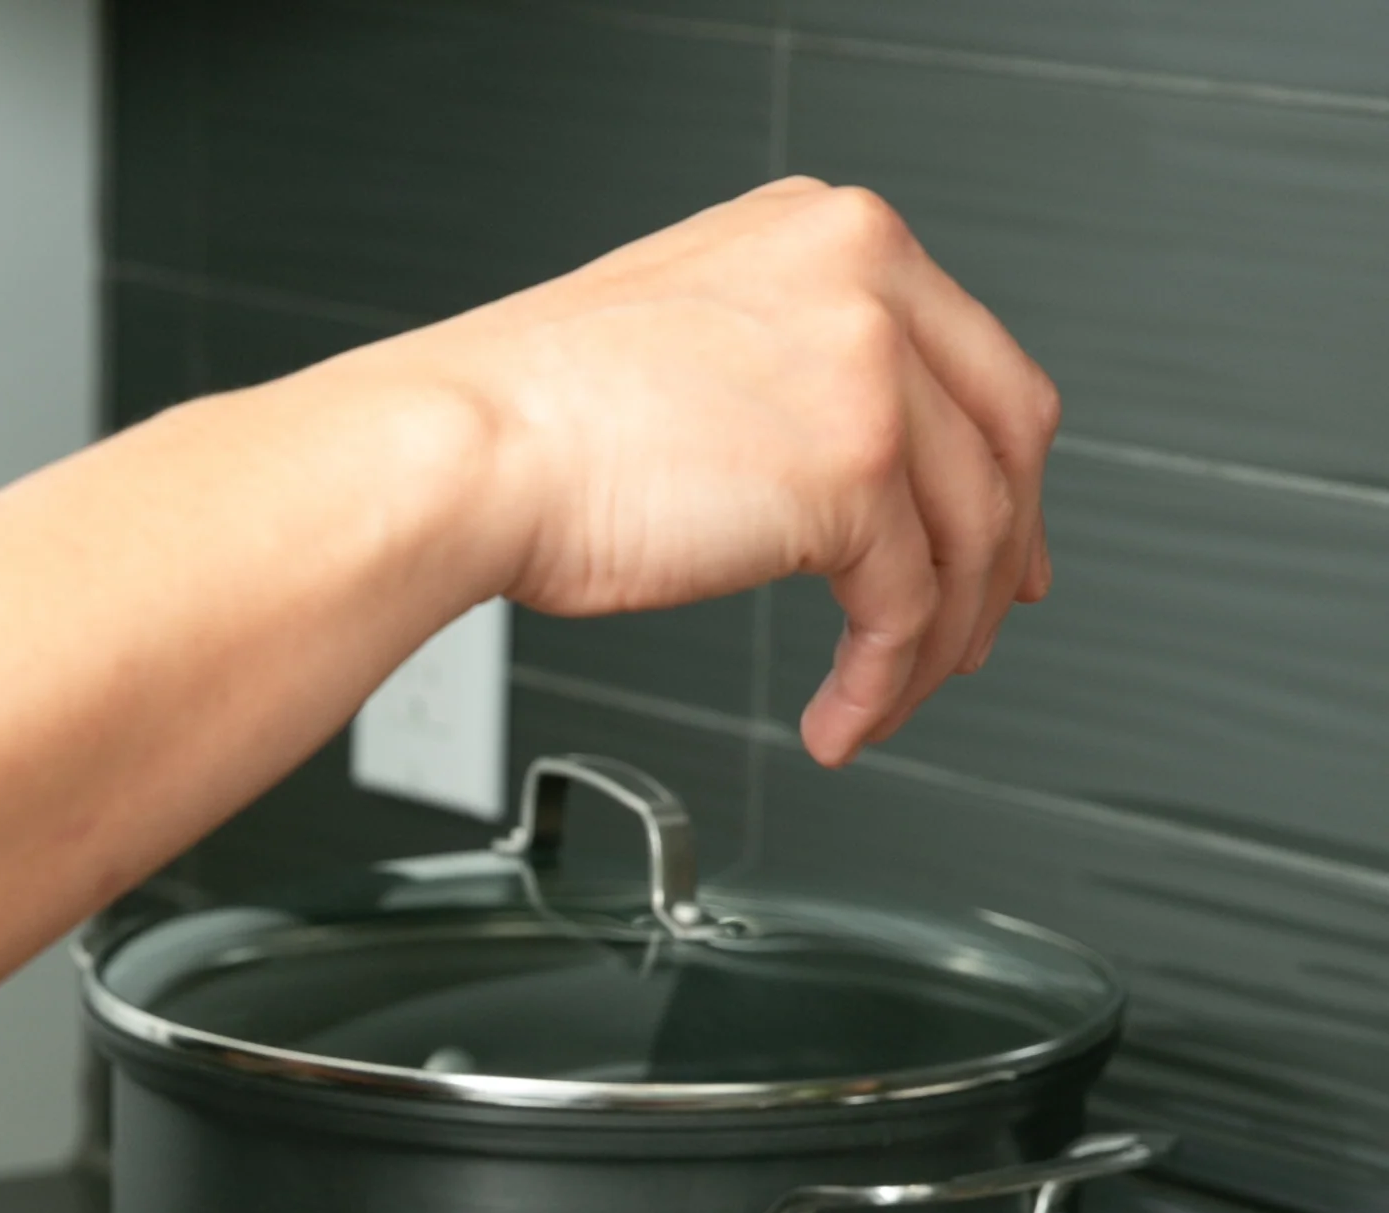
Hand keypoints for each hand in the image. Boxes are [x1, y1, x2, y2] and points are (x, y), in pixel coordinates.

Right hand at [399, 176, 1059, 766]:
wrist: (465, 451)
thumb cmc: (533, 417)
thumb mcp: (700, 342)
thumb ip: (798, 376)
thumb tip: (861, 472)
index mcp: (835, 233)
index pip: (974, 358)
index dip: (1003, 473)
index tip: (1000, 547)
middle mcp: (867, 279)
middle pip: (1008, 438)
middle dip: (997, 563)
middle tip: (967, 640)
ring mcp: (870, 368)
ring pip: (967, 537)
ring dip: (930, 647)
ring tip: (876, 704)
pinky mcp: (853, 472)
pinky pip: (903, 608)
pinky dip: (880, 684)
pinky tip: (839, 719)